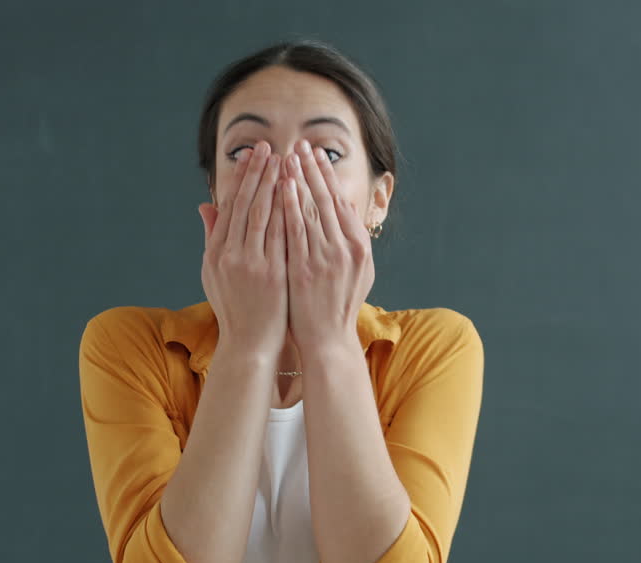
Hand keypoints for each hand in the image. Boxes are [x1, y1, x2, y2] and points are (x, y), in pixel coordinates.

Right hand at [198, 141, 288, 359]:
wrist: (250, 343)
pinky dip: (289, 211)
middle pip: (246, 204)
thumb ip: (213, 237)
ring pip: (265, 215)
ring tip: (283, 160)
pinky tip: (297, 192)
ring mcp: (253, 264)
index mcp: (216, 253)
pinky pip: (283, 235)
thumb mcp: (214, 272)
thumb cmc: (235, 307)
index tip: (250, 155)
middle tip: (267, 146)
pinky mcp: (274, 274)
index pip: (230, 206)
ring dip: (274, 184)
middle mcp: (231, 255)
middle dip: (257, 173)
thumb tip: (206, 205)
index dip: (240, 178)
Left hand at [282, 139, 374, 355]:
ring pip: (311, 209)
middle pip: (327, 199)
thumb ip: (350, 238)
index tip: (316, 155)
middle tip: (301, 144)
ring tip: (287, 156)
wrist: (328, 340)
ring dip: (298, 180)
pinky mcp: (306, 269)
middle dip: (312, 169)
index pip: (341, 202)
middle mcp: (347, 249)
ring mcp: (327, 258)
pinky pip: (295, 230)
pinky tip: (281, 186)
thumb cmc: (337, 306)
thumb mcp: (356, 271)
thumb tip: (342, 205)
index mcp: (359, 247)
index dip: (327, 177)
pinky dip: (289, 206)